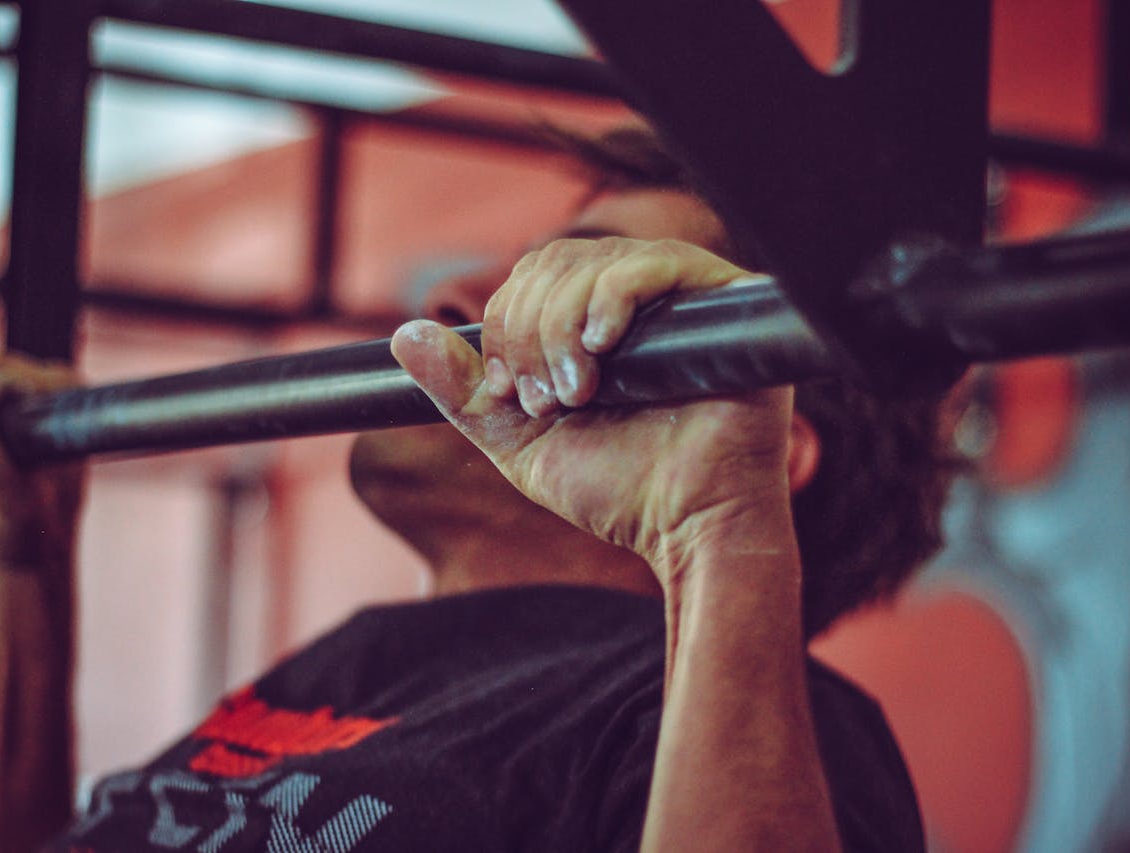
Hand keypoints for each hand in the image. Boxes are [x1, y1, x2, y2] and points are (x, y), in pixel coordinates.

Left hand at [391, 237, 794, 578]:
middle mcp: (637, 303)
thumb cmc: (617, 488)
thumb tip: (405, 337)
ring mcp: (681, 298)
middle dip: (528, 329)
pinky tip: (601, 344)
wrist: (688, 526)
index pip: (530, 280)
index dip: (504, 325)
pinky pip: (658, 262)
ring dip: (562, 325)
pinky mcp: (724, 302)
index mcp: (592, 327)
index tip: (509, 392)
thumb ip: (466, 393)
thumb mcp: (521, 441)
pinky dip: (613, 297)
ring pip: (594, 261)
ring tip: (577, 392)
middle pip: (556, 263)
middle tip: (545, 399)